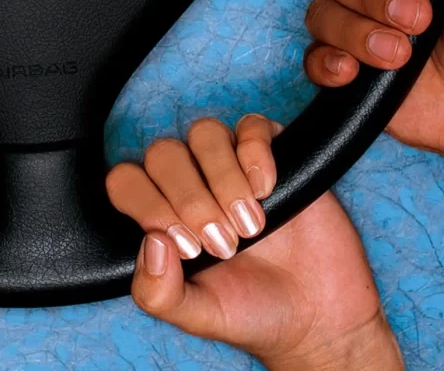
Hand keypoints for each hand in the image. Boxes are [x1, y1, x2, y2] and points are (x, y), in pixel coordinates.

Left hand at [107, 115, 402, 369]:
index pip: (125, 180)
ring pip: (203, 132)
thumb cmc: (251, 310)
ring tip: (250, 225)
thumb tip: (150, 243)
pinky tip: (268, 190)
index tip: (185, 247)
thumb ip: (158, 293)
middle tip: (223, 244)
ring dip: (224, 179)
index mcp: (160, 212)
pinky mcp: (269, 153)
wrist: (319, 317)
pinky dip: (255, 154)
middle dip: (189, 199)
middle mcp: (188, 180)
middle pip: (162, 153)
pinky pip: (251, 126)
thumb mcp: (197, 315)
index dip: (147, 204)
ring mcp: (228, 163)